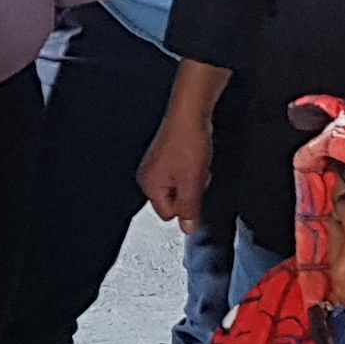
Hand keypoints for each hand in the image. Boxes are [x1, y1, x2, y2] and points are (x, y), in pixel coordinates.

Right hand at [139, 112, 212, 227]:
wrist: (190, 114)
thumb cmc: (187, 142)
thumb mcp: (192, 183)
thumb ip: (189, 209)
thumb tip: (187, 229)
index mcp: (149, 185)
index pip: (168, 214)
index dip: (186, 206)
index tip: (194, 192)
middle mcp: (148, 176)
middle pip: (174, 201)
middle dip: (189, 192)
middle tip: (196, 176)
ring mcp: (156, 164)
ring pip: (180, 186)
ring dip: (192, 180)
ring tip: (196, 164)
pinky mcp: (166, 155)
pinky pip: (181, 172)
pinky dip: (191, 167)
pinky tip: (195, 157)